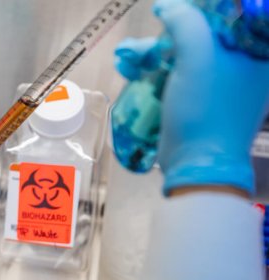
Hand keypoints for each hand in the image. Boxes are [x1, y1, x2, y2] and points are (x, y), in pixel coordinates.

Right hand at [115, 0, 268, 195]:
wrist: (197, 164)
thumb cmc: (205, 109)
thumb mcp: (197, 57)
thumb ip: (184, 22)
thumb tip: (166, 7)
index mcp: (253, 51)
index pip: (225, 15)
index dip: (193, 11)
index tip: (168, 18)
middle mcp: (240, 64)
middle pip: (198, 33)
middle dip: (163, 36)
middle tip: (139, 45)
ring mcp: (217, 83)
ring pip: (180, 54)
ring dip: (149, 53)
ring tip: (125, 59)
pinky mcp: (196, 99)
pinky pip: (174, 75)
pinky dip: (151, 71)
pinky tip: (130, 71)